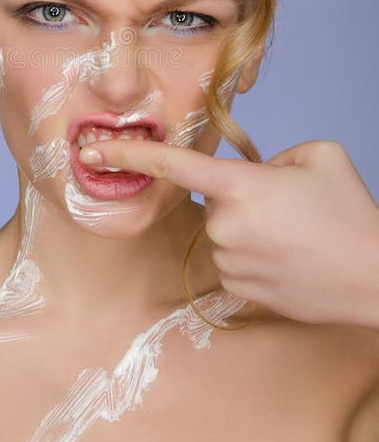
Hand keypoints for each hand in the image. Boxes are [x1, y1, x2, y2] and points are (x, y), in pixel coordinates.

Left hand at [79, 138, 378, 329]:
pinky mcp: (237, 292)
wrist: (375, 278)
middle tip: (288, 208)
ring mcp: (229, 263)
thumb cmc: (351, 213)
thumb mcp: (319, 155)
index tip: (91, 150)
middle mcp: (224, 226)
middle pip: (213, 200)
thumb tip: (253, 175)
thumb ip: (273, 154)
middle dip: (241, 197)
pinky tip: (288, 260)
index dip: (128, 154)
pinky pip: (232, 261)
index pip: (171, 165)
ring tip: (295, 237)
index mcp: (240, 186)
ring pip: (223, 232)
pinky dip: (253, 256)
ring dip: (248, 229)